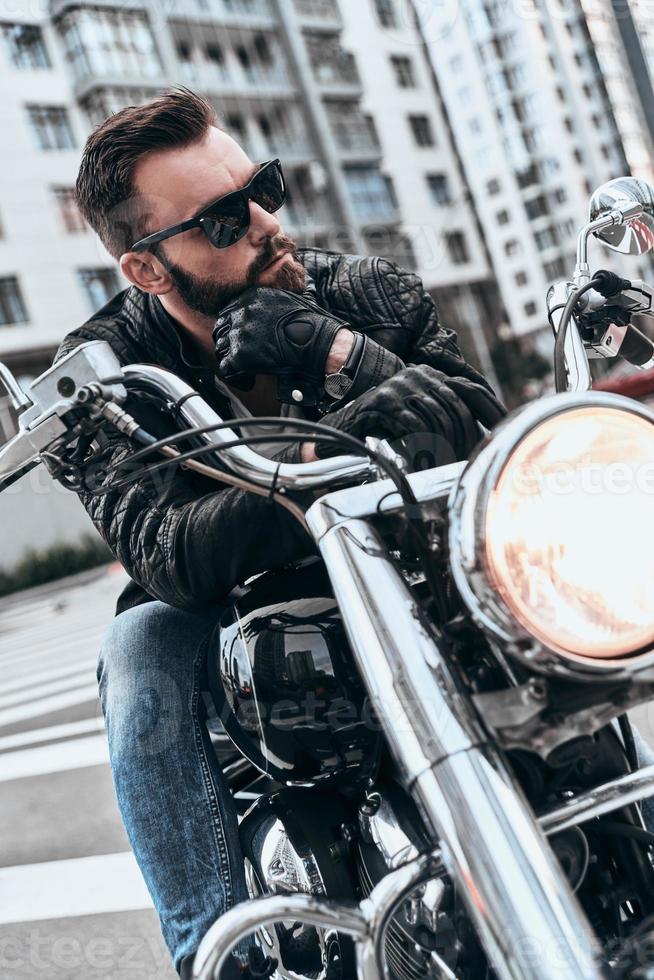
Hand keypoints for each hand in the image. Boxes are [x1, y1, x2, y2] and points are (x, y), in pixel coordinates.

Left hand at [213, 287, 351, 405]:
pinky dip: (238, 378)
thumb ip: (268, 301)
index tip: (242, 339)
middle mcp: (241, 312)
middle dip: (229, 344)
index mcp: (250, 297)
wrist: (316, 342)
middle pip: (220, 330)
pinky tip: (249, 381)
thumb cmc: (310, 324)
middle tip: (242, 355)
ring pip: (221, 349)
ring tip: (247, 369)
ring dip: (232, 360)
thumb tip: (262, 304)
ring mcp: (239, 334)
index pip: (227, 312)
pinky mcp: (241, 355)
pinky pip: (227, 370)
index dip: (233, 329)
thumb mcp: (286, 300)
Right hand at [311, 364, 505, 463]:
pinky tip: (424, 460)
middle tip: (466, 462)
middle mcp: (418, 374)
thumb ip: (441, 416)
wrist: (344, 425)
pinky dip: (423, 445)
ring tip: (445, 466)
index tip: (501, 435)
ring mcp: (400, 385)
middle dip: (464, 438)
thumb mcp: (416, 416)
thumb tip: (478, 437)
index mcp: (430, 374)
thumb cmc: (384, 427)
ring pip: (436, 417)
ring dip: (443, 446)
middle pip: (455, 407)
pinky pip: (414, 425)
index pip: (469, 391)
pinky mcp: (384, 401)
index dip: (489, 413)